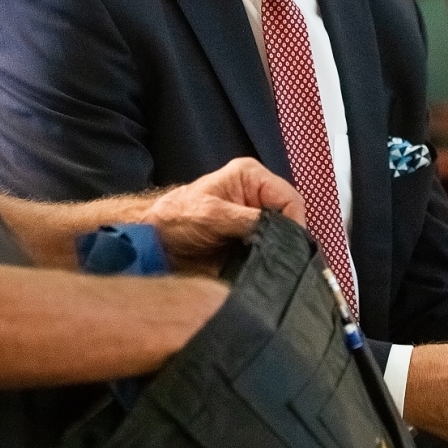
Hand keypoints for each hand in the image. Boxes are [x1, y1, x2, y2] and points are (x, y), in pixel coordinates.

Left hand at [142, 158, 303, 273]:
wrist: (153, 241)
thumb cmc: (174, 218)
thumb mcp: (213, 215)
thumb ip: (250, 221)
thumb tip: (282, 236)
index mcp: (252, 177)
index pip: (290, 199)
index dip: (294, 224)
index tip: (289, 248)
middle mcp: (257, 195)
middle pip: (290, 219)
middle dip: (287, 240)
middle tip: (280, 261)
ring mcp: (254, 218)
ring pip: (282, 237)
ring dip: (277, 252)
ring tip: (270, 267)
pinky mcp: (249, 239)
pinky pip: (269, 251)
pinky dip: (268, 261)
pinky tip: (262, 270)